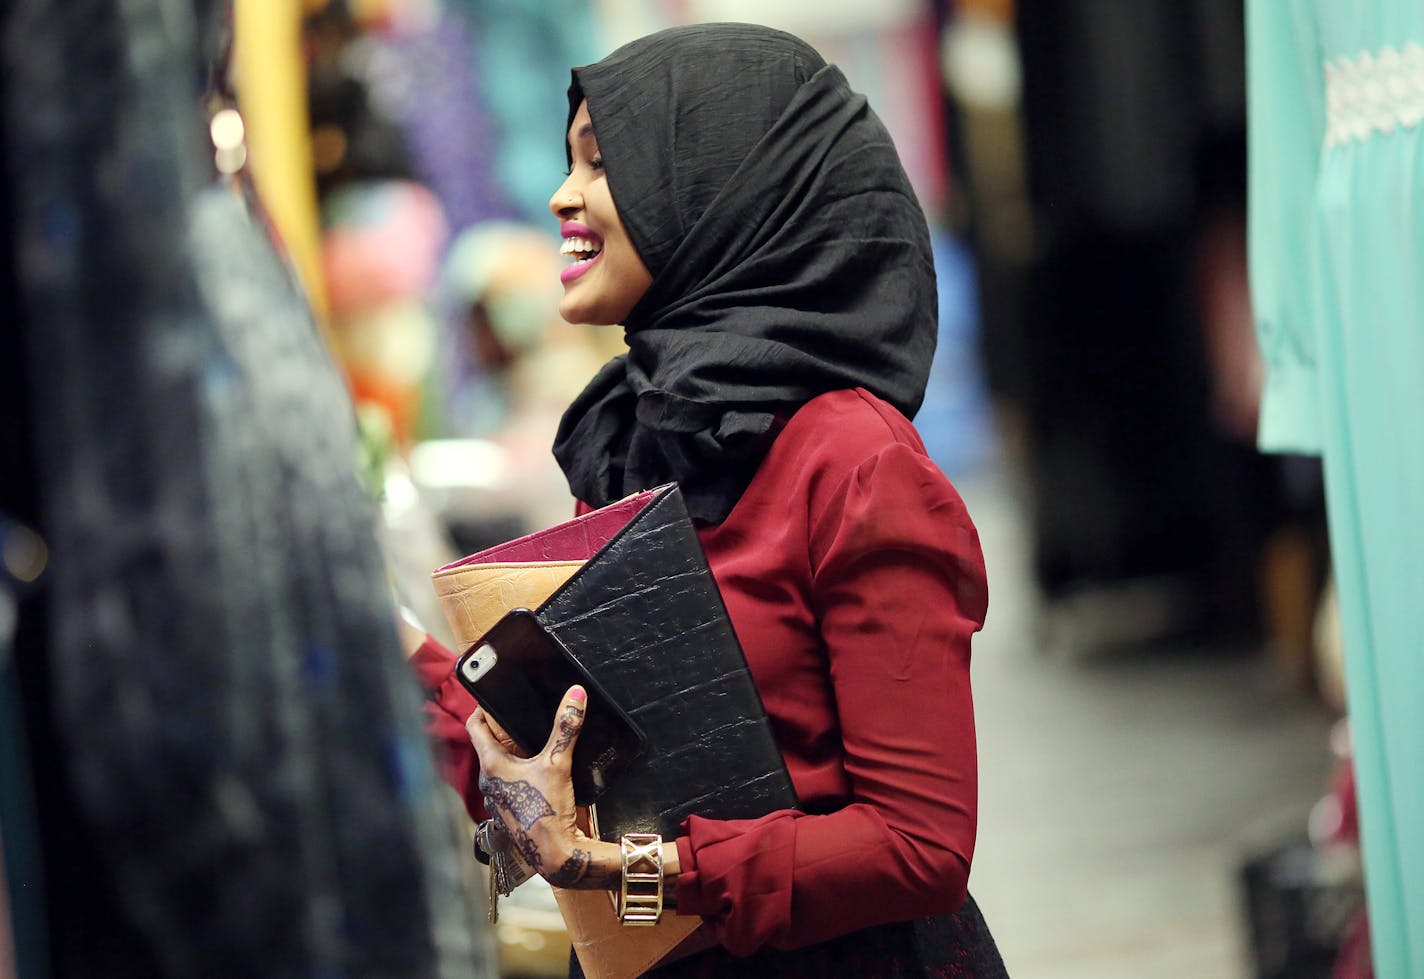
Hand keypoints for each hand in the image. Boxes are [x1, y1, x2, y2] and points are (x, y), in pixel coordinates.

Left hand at [467, 686, 620, 888]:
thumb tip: (575, 695)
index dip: (481, 708)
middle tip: (518, 710)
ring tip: (531, 737)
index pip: (475, 726)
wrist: (555, 854)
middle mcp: (489, 782)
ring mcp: (498, 798)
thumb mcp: (558, 763)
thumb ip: (566, 727)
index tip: (491, 695)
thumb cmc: (546, 811)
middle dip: (501, 728)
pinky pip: (511, 783)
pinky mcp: (511, 809)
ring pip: (500, 765)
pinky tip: (539, 769)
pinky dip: (520, 772)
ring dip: (511, 751)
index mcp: (492, 765)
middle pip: (489, 744)